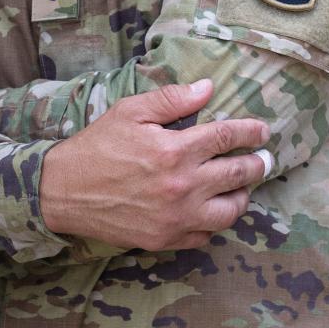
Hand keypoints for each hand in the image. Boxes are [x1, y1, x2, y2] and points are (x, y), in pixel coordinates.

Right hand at [39, 78, 270, 250]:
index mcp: (175, 150)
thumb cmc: (96, 147)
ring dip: (242, 197)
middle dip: (257, 164)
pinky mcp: (165, 239)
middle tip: (265, 159)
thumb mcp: (130, 112)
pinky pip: (204, 236)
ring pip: (229, 211)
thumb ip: (172, 100)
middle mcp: (182, 186)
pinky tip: (212, 211)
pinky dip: (214, 223)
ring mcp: (176, 217)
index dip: (250, 132)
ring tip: (242, 188)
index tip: (262, 131)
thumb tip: (208, 88)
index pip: (227, 137)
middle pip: (237, 174)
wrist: (63, 192)